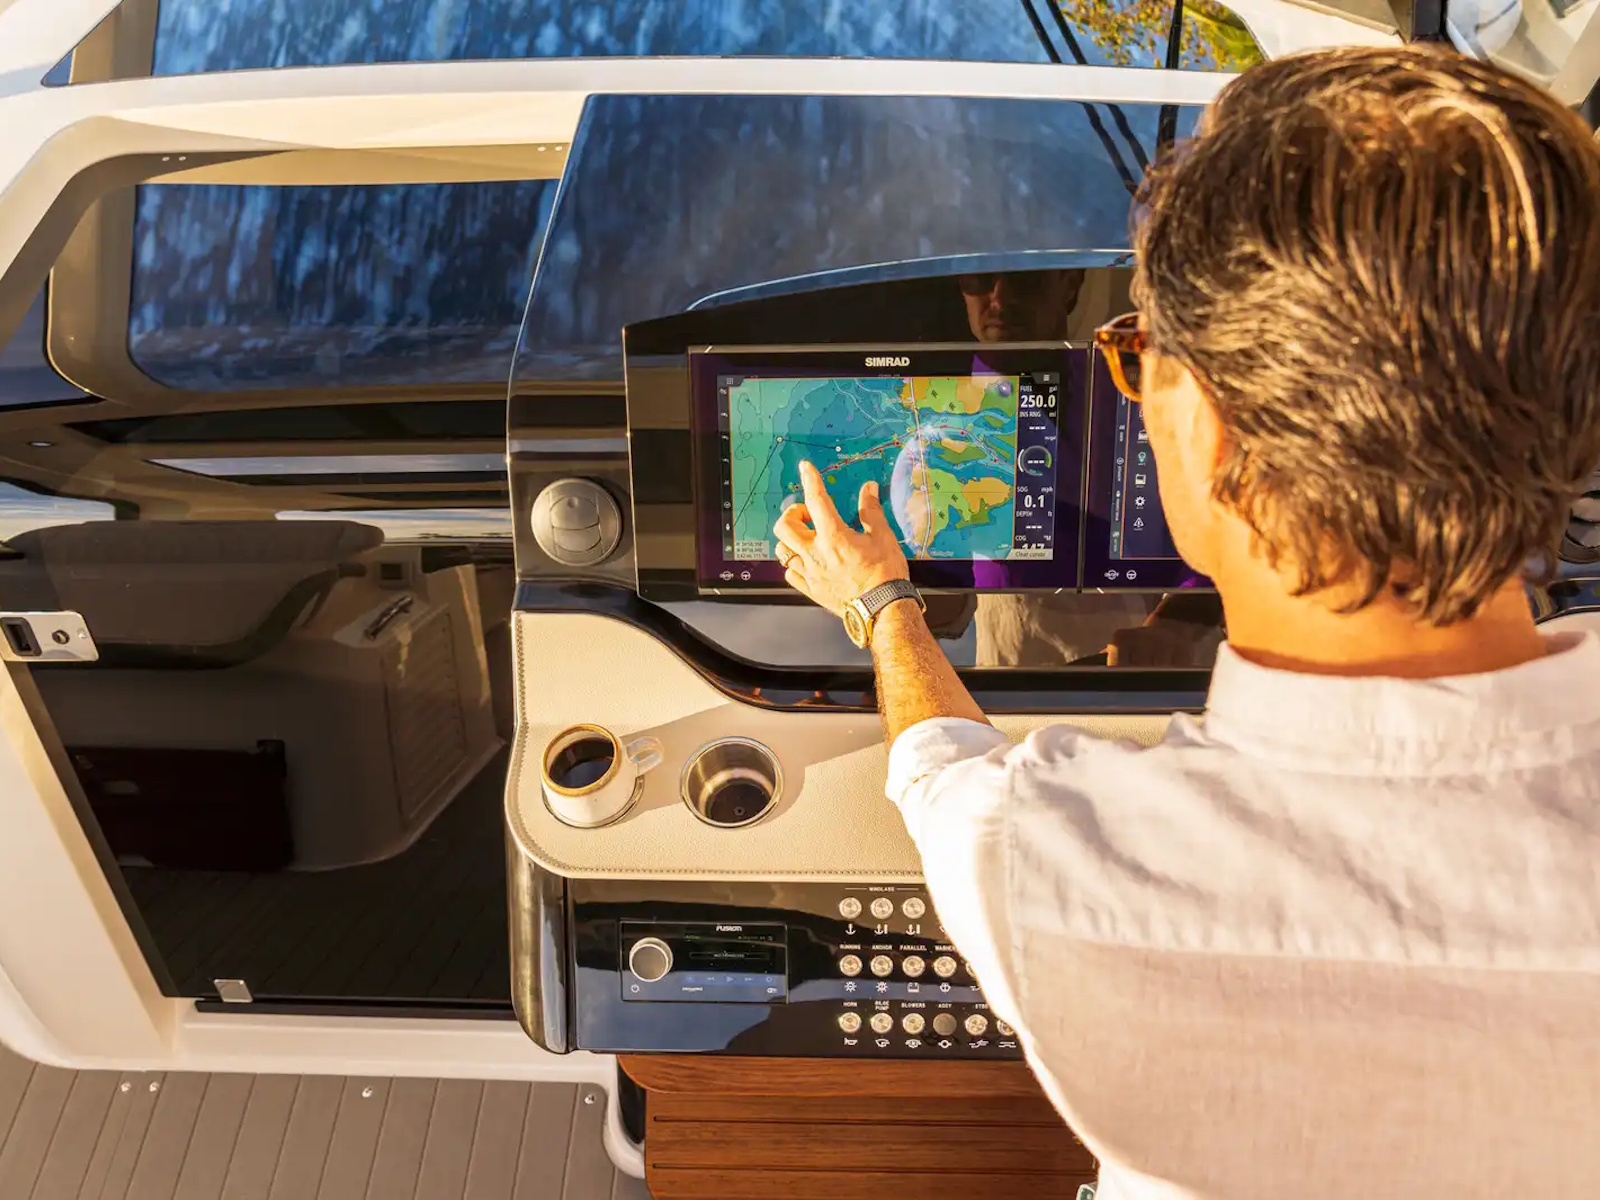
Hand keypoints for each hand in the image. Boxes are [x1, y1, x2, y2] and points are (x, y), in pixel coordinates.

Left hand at [773, 462, 908, 616]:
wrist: (883, 609)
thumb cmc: (885, 575)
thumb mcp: (883, 537)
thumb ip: (871, 511)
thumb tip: (869, 489)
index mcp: (834, 537)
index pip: (816, 500)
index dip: (810, 479)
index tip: (805, 468)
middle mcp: (816, 554)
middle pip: (784, 526)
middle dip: (792, 514)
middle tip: (808, 515)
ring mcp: (810, 573)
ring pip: (782, 550)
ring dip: (790, 539)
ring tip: (806, 537)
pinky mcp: (811, 590)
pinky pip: (790, 573)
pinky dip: (794, 563)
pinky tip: (807, 561)